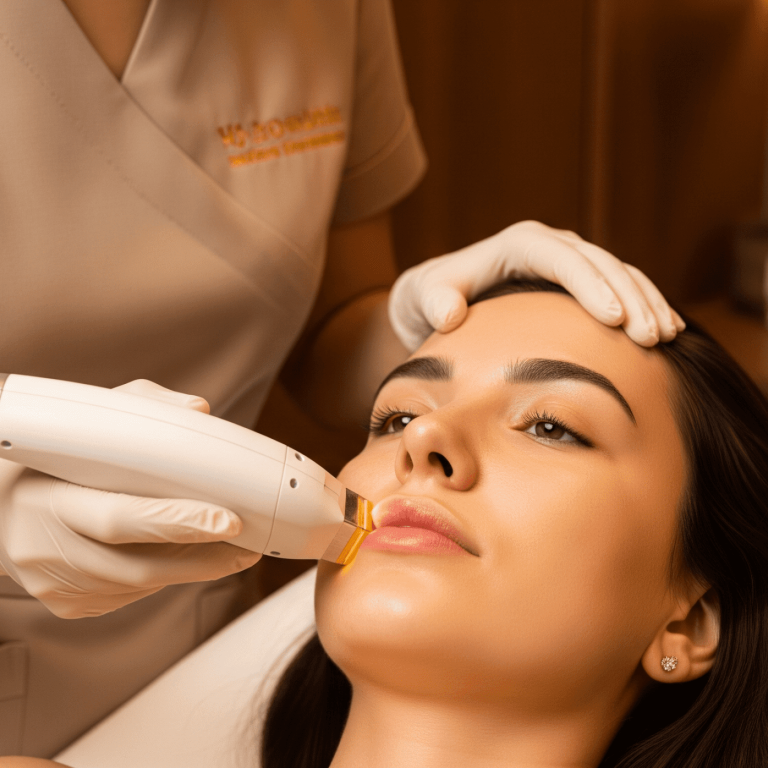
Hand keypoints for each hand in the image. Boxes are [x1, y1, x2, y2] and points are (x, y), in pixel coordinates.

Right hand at [0, 380, 260, 617]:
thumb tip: (200, 411)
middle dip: (202, 557)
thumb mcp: (88, 420)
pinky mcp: (67, 604)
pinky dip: (164, 578)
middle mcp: (46, 550)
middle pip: (136, 566)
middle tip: (248, 547)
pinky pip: (129, 596)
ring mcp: (55, 585)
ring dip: (191, 571)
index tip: (228, 520)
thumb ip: (144, 409)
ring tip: (232, 552)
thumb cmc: (50, 456)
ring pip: (139, 587)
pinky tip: (188, 560)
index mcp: (48, 498)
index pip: (119, 518)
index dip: (177, 522)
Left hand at [388, 220, 684, 349]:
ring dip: (645, 302)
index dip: (592, 285)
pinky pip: (619, 288)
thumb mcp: (424, 297)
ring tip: (665, 336)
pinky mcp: (578, 281)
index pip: (563, 259)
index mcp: (520, 243)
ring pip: (619, 273)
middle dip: (630, 297)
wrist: (440, 298)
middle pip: (600, 264)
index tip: (614, 318)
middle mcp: (550, 245)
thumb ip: (434, 302)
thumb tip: (450, 313)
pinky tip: (665, 331)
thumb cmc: (432, 296)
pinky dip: (642, 306)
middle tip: (651, 337)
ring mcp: (568, 261)